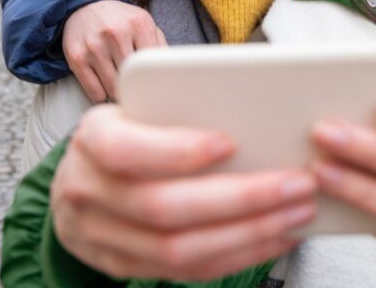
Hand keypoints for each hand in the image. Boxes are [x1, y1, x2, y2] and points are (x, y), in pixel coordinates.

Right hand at [51, 104, 316, 280]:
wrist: (77, 182)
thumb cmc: (127, 132)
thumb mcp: (137, 106)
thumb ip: (180, 107)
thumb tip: (258, 104)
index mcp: (92, 138)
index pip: (127, 150)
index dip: (177, 151)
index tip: (230, 142)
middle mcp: (87, 191)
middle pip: (164, 207)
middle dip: (241, 198)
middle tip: (297, 183)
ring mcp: (100, 237)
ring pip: (178, 250)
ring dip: (249, 233)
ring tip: (298, 212)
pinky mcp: (122, 267)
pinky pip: (186, 272)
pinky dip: (237, 256)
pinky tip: (276, 236)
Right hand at [62, 0, 167, 101]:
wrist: (86, 5)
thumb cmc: (120, 20)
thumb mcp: (144, 23)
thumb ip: (159, 45)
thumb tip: (171, 72)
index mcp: (139, 24)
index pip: (153, 63)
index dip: (154, 80)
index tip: (154, 89)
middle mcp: (116, 34)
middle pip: (132, 78)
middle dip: (136, 89)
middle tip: (138, 92)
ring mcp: (94, 46)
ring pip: (113, 87)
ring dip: (118, 94)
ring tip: (122, 89)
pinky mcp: (76, 57)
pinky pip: (94, 91)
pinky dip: (101, 95)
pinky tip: (105, 87)